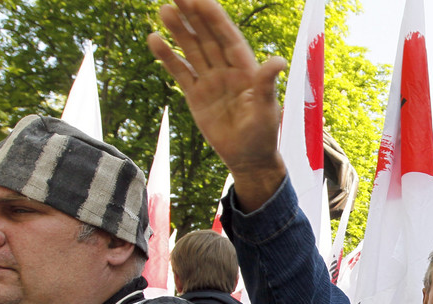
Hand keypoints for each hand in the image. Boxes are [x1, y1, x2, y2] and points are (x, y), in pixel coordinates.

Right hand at [148, 0, 286, 210]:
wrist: (247, 158)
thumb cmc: (263, 134)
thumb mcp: (267, 109)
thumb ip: (266, 83)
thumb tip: (277, 61)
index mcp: (246, 69)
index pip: (228, 37)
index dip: (215, 19)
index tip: (201, 0)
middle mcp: (226, 70)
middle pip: (207, 37)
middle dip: (194, 16)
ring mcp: (210, 81)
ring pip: (192, 50)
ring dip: (179, 31)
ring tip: (164, 10)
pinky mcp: (195, 95)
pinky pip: (180, 72)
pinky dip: (167, 57)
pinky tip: (155, 40)